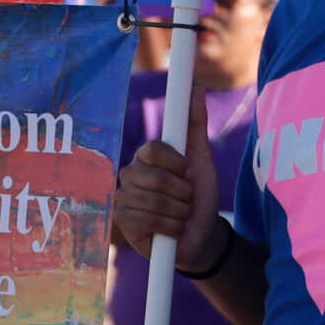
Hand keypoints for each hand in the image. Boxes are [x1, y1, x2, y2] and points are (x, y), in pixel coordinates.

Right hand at [113, 85, 219, 264]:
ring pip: (154, 201)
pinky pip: (147, 220)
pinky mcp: (121, 221)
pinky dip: (169, 228)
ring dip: (179, 212)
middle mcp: (130, 173)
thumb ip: (196, 125)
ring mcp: (123, 197)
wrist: (200, 235)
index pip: (153, 149)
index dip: (176, 163)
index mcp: (147, 156)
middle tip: (187, 200)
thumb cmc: (199, 195)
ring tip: (180, 215)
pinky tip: (171, 230)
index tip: (189, 172)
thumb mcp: (202, 160)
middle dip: (183, 193)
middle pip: (155, 178)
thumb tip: (195, 89)